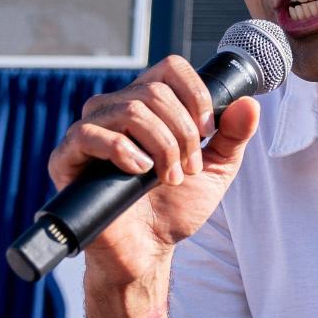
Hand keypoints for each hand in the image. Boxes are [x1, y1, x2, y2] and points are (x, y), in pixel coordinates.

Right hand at [47, 55, 260, 286]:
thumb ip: (232, 136)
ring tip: (169, 178)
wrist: (149, 250)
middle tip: (188, 169)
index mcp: (148, 104)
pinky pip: (90, 133)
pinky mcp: (67, 158)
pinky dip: (123, 151)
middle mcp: (116, 109)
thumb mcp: (216, 170)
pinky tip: (140, 171)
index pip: (170, 68)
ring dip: (161, 146)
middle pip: (154, 91)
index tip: (207, 132)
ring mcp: (90, 131)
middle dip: (182, 133)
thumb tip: (250, 104)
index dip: (195, 94)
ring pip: (130, 109)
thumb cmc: (175, 208)